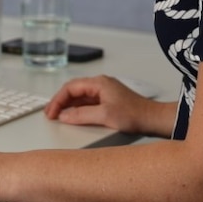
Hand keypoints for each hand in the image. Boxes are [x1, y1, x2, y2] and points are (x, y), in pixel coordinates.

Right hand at [45, 75, 171, 136]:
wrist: (152, 119)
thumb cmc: (134, 114)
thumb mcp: (104, 116)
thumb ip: (82, 115)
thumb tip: (64, 116)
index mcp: (98, 83)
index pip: (71, 87)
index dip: (58, 100)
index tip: (51, 112)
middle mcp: (100, 84)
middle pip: (74, 90)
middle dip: (60, 101)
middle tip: (50, 114)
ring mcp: (104, 92)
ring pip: (80, 96)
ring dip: (68, 105)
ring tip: (58, 116)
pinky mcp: (107, 100)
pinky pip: (87, 101)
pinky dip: (77, 108)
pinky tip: (73, 117)